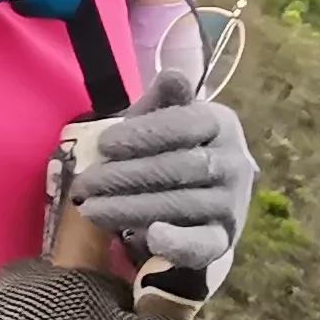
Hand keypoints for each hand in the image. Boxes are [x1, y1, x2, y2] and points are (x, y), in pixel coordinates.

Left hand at [75, 7, 255, 275]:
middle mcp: (235, 162)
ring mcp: (232, 204)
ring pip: (181, 205)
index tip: (104, 144)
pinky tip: (151, 237)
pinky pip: (202, 243)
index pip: (185, 125)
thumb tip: (174, 76)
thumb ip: (164, 99)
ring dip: (131, 208)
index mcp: (222, 124)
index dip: (143, 134)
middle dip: (126, 176)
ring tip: (90, 209)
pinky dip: (178, 242)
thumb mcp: (166, 119)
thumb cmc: (174, 151)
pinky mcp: (223, 240)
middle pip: (179, 168)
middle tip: (85, 183)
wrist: (203, 200)